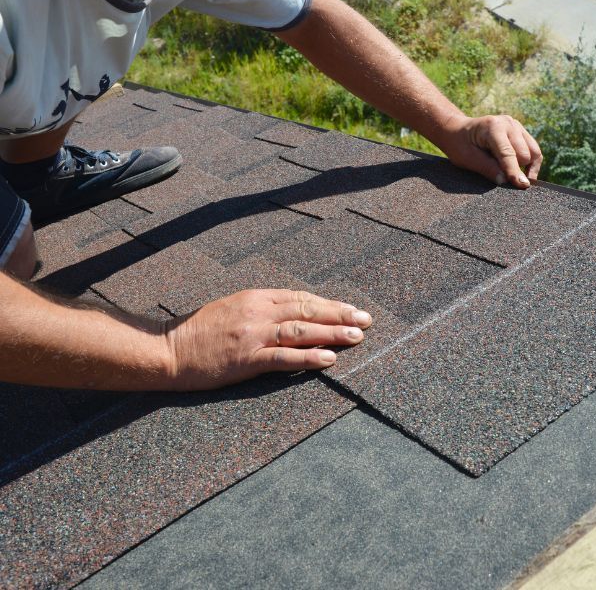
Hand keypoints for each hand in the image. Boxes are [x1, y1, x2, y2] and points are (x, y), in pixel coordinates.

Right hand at [164, 289, 371, 390]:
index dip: (329, 304)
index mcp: (256, 297)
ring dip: (332, 334)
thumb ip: (263, 309)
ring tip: (357, 337)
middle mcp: (258, 312)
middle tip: (366, 320)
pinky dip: (309, 358)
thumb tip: (296, 313)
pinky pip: (284, 358)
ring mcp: (253, 335)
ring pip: (301, 331)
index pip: (301, 298)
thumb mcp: (234, 308)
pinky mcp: (246, 359)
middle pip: (307, 310)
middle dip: (340, 315)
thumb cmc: (200, 331)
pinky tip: (329, 359)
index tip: (352, 309)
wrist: (168, 349)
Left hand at [440, 115, 542, 188]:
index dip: (514, 171)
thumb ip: (487, 168)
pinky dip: (530, 162)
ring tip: (516, 178)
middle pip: (525, 154)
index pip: (508, 154)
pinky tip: (522, 172)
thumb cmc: (459, 145)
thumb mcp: (467, 159)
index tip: (522, 185)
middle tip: (504, 178)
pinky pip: (533, 149)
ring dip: (527, 167)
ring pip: (534, 152)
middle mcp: (508, 123)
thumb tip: (506, 181)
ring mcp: (516, 125)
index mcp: (493, 128)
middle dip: (518, 169)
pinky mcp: (520, 131)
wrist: (457, 130)